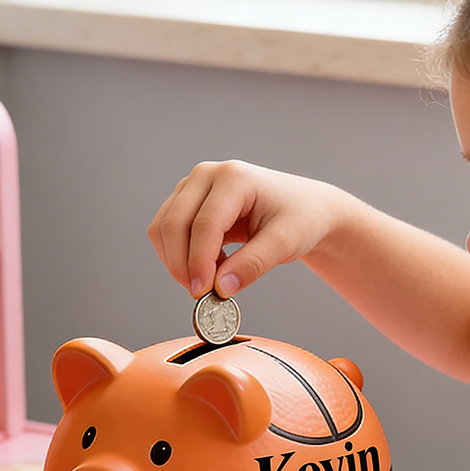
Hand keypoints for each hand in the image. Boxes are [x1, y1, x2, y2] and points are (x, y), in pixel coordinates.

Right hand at [148, 160, 353, 297]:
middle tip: (200, 294)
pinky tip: (210, 268)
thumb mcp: (285, 243)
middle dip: (181, 265)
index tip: (202, 292)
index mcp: (234, 178)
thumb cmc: (301, 219)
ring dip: (178, 261)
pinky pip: (169, 232)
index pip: (203, 224)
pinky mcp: (189, 201)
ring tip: (209, 281)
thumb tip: (220, 289)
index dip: (199, 262)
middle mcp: (208, 175)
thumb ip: (253, 265)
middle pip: (173, 224)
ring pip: (163, 228)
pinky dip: (181, 256)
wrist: (306, 208)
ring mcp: (194, 186)